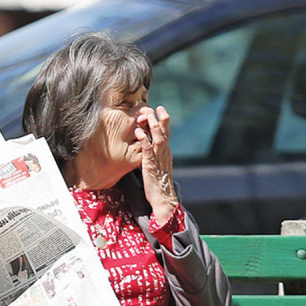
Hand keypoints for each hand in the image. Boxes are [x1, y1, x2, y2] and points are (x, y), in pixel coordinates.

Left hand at [136, 105, 177, 224]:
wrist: (162, 198)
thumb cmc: (158, 184)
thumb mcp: (157, 166)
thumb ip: (155, 156)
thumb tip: (150, 148)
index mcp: (166, 153)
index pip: (165, 134)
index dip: (163, 122)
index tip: (160, 110)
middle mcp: (164, 154)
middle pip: (165, 133)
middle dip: (162, 120)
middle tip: (159, 107)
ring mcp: (158, 159)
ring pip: (158, 139)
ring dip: (154, 127)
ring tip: (150, 115)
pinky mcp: (150, 165)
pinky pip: (147, 150)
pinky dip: (144, 140)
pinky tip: (139, 133)